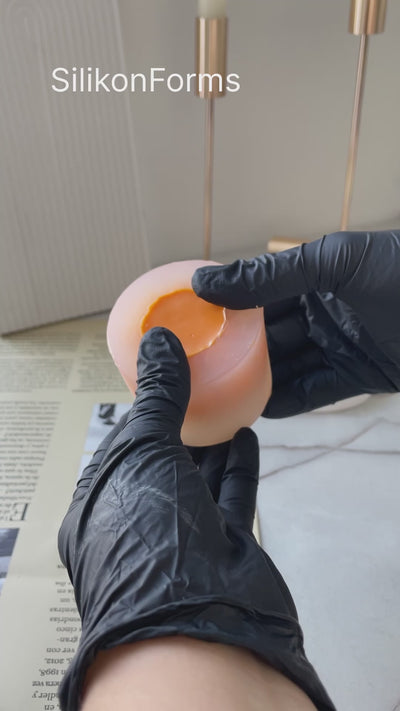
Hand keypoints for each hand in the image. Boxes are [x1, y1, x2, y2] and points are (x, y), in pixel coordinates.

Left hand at [57, 327, 333, 710]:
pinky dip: (237, 467)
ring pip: (197, 480)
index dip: (144, 410)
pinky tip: (246, 435)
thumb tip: (158, 339)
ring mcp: (182, 538)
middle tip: (203, 384)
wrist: (199, 628)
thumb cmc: (149, 531)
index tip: (167, 377)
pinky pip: (230, 499)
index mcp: (99, 505)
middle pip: (162, 463)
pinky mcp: (223, 549)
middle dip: (181, 426)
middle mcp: (138, 522)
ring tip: (225, 403)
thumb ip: (157, 397)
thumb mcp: (143, 452)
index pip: (121, 447)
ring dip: (211, 444)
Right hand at [192, 230, 399, 416]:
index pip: (258, 295)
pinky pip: (313, 391)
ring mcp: (338, 345)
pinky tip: (256, 409)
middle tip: (194, 369)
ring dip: (255, 381)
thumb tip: (204, 281)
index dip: (225, 309)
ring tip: (215, 396)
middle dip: (234, 350)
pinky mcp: (358, 377)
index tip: (187, 324)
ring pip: (286, 366)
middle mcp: (321, 310)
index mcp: (314, 276)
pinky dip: (285, 400)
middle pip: (267, 335)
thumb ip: (270, 275)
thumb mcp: (333, 262)